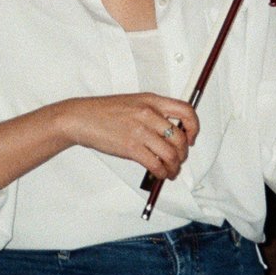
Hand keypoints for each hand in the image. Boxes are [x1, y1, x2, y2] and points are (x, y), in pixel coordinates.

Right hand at [59, 94, 200, 180]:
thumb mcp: (134, 103)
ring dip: (174, 167)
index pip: (186, 111)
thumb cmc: (105, 112)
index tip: (191, 138)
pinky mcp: (131, 147)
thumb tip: (170, 134)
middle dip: (183, 154)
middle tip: (179, 159)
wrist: (82, 118)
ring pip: (171, 154)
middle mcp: (149, 113)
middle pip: (180, 137)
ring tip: (171, 171)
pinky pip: (156, 164)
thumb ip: (153, 114)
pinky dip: (162, 173)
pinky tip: (160, 174)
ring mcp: (140, 130)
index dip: (194, 127)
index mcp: (151, 100)